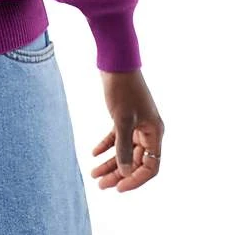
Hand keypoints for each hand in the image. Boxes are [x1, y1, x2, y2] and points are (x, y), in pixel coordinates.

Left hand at [91, 69, 164, 191]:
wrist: (115, 61)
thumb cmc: (122, 88)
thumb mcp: (121, 119)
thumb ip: (123, 147)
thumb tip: (124, 172)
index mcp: (154, 133)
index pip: (151, 167)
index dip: (136, 179)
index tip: (118, 187)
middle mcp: (148, 130)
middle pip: (135, 161)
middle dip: (118, 173)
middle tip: (100, 185)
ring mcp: (137, 123)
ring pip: (124, 150)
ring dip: (110, 162)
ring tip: (94, 174)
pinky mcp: (124, 116)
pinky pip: (117, 137)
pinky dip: (106, 146)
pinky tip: (93, 153)